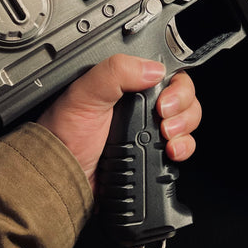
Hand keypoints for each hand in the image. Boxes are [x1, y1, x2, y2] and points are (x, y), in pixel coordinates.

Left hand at [37, 54, 200, 190]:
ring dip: (185, 127)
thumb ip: (114, 72)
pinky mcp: (152, 153)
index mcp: (126, 84)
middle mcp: (140, 104)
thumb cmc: (63, 135)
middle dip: (182, 106)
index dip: (174, 84)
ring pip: (187, 119)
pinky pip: (184, 145)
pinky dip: (185, 147)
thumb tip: (152, 69)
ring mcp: (148, 129)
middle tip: (164, 117)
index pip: (165, 73)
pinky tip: (171, 151)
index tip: (165, 99)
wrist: (61, 178)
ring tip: (167, 137)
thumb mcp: (84, 94)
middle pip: (182, 95)